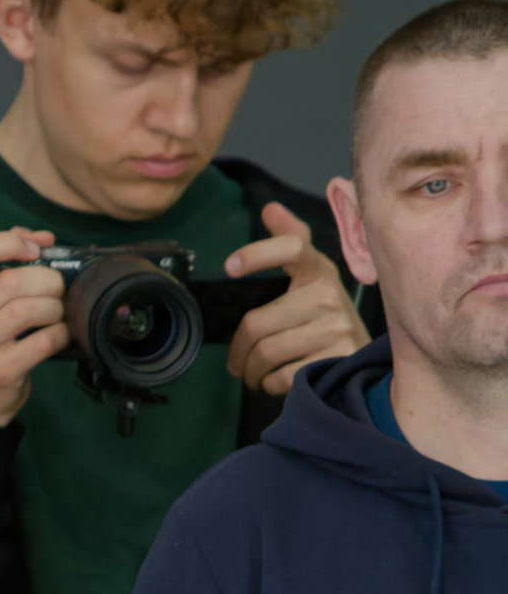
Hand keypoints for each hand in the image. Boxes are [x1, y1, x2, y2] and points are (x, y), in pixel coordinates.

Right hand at [0, 228, 67, 426]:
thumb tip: (41, 238)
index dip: (9, 242)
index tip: (34, 251)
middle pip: (10, 281)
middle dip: (46, 279)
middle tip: (56, 287)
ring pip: (28, 309)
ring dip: (55, 306)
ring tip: (56, 311)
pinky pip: (43, 341)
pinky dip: (59, 333)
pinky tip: (57, 334)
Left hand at [223, 201, 369, 394]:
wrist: (363, 356)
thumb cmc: (325, 315)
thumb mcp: (311, 276)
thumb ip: (290, 242)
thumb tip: (270, 209)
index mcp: (318, 270)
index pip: (292, 248)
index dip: (258, 253)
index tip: (230, 266)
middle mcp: (330, 294)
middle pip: (256, 323)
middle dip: (237, 350)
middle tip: (237, 361)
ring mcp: (336, 327)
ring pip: (266, 353)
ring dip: (250, 370)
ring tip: (253, 372)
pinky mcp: (338, 358)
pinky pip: (282, 376)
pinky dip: (270, 384)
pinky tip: (275, 380)